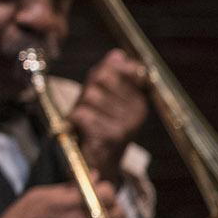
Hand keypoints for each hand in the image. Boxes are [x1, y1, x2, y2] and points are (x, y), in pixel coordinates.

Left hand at [70, 49, 149, 178]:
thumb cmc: (101, 126)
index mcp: (140, 98)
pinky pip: (83, 114)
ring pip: (90, 96)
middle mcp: (138, 110)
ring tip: (86, 119)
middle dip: (88, 90)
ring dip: (80, 106)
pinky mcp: (111, 136)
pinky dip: (76, 119)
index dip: (101, 74)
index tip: (100, 86)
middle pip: (101, 79)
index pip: (116, 68)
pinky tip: (82, 128)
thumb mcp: (106, 97)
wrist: (100, 163)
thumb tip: (118, 55)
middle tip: (88, 107)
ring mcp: (127, 124)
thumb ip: (111, 73)